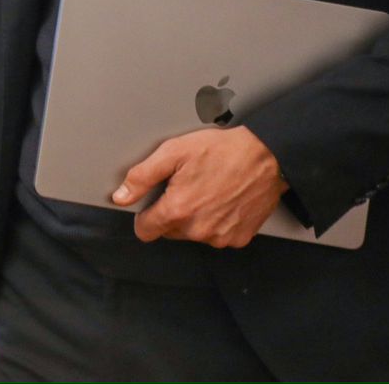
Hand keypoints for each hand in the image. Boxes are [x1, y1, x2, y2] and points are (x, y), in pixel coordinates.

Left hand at [112, 126, 287, 247]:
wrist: (267, 156)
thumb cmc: (223, 151)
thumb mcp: (173, 153)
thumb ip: (141, 177)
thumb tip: (121, 196)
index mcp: (178, 210)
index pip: (145, 231)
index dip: (144, 216)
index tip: (152, 204)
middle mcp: (199, 229)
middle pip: (169, 231)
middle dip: (172, 212)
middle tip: (186, 187)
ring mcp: (221, 237)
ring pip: (193, 234)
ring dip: (195, 218)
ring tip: (207, 190)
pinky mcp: (239, 238)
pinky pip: (217, 236)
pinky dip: (216, 222)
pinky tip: (223, 200)